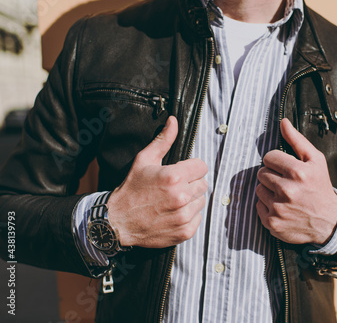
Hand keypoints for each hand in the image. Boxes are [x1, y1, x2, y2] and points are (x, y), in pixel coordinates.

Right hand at [107, 116, 207, 247]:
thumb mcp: (144, 160)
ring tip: (172, 200)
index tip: (181, 172)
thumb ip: (163, 141)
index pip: (202, 167)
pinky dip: (189, 216)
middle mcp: (181, 197)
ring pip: (201, 201)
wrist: (118, 222)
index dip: (191, 168)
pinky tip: (173, 213)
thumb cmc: (131, 189)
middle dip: (190, 183)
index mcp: (174, 177)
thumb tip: (174, 121)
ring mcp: (184, 216)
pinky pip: (198, 218)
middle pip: (203, 184)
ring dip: (191, 200)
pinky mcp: (185, 231)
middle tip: (173, 187)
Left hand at [256, 118, 336, 244]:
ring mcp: (279, 208)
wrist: (329, 222)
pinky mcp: (272, 223)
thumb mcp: (316, 161)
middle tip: (285, 182)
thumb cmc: (320, 187)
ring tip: (284, 195)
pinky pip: (258, 206)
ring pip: (259, 189)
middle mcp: (287, 190)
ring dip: (268, 190)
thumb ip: (297, 140)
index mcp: (298, 172)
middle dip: (272, 175)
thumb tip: (283, 122)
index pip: (269, 157)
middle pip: (261, 173)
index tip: (285, 168)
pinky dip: (267, 206)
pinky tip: (282, 207)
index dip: (276, 161)